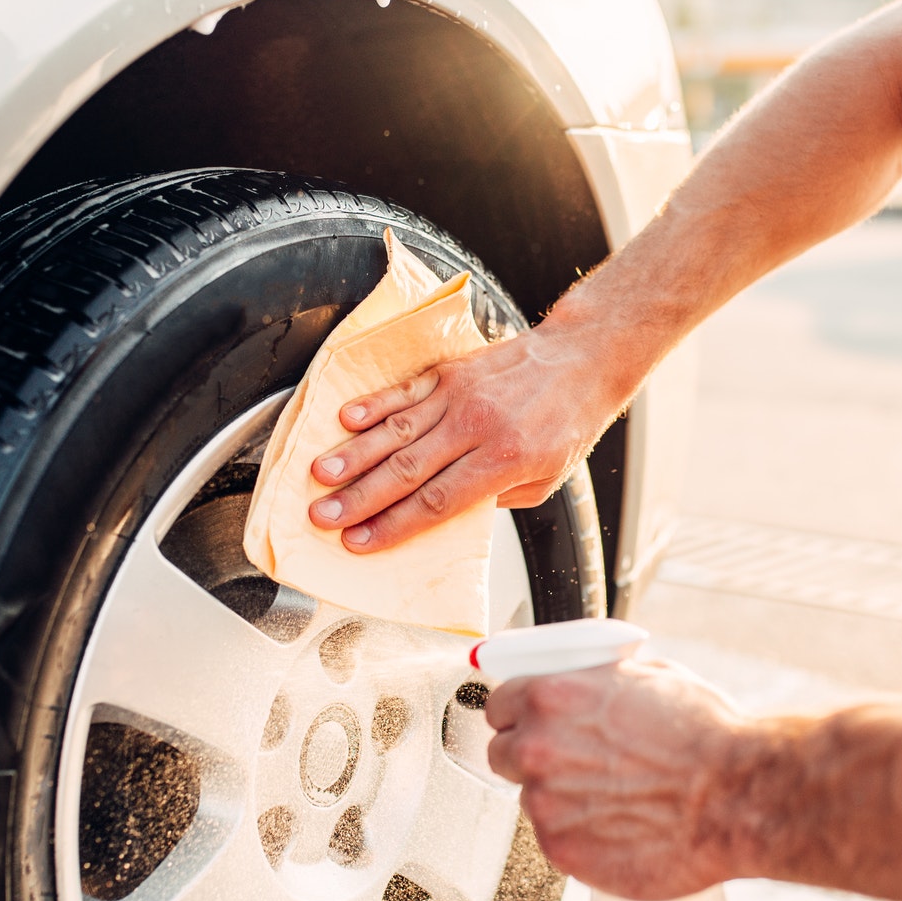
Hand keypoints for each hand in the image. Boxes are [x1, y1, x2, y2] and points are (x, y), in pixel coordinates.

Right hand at [307, 321, 627, 551]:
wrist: (580, 358)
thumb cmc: (567, 422)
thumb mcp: (546, 479)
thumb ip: (495, 498)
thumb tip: (446, 514)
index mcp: (504, 460)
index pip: (437, 502)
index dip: (394, 525)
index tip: (360, 542)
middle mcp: (477, 426)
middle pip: (408, 470)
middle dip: (360, 498)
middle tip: (322, 515)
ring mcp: (460, 396)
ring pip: (397, 429)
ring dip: (354, 454)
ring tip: (320, 474)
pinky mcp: (450, 372)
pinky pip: (405, 391)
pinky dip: (373, 404)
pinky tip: (345, 419)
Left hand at [484, 657, 752, 899]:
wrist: (736, 796)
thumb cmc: (704, 736)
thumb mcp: (645, 676)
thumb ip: (596, 682)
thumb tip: (586, 683)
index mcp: (549, 697)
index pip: (499, 706)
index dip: (518, 716)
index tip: (529, 724)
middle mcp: (537, 749)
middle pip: (503, 754)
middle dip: (530, 757)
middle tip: (570, 763)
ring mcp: (546, 804)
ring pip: (531, 799)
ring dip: (558, 798)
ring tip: (611, 798)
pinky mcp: (562, 851)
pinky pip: (554, 838)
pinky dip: (578, 835)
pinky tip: (616, 825)